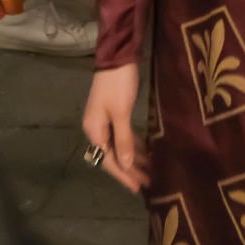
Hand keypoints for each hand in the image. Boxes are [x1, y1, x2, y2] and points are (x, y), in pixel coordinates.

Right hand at [82, 64, 147, 194]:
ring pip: (119, 146)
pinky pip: (123, 135)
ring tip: (149, 171)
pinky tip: (145, 152)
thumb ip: (123, 139)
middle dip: (130, 170)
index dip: (124, 175)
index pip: (109, 160)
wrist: (117, 57)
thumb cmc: (118, 85)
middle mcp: (97, 129)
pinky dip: (133, 144)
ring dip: (133, 158)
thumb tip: (126, 165)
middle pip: (114, 155)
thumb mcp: (121, 113)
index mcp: (95, 131)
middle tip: (147, 183)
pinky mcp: (114, 113)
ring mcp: (105, 121)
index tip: (138, 187)